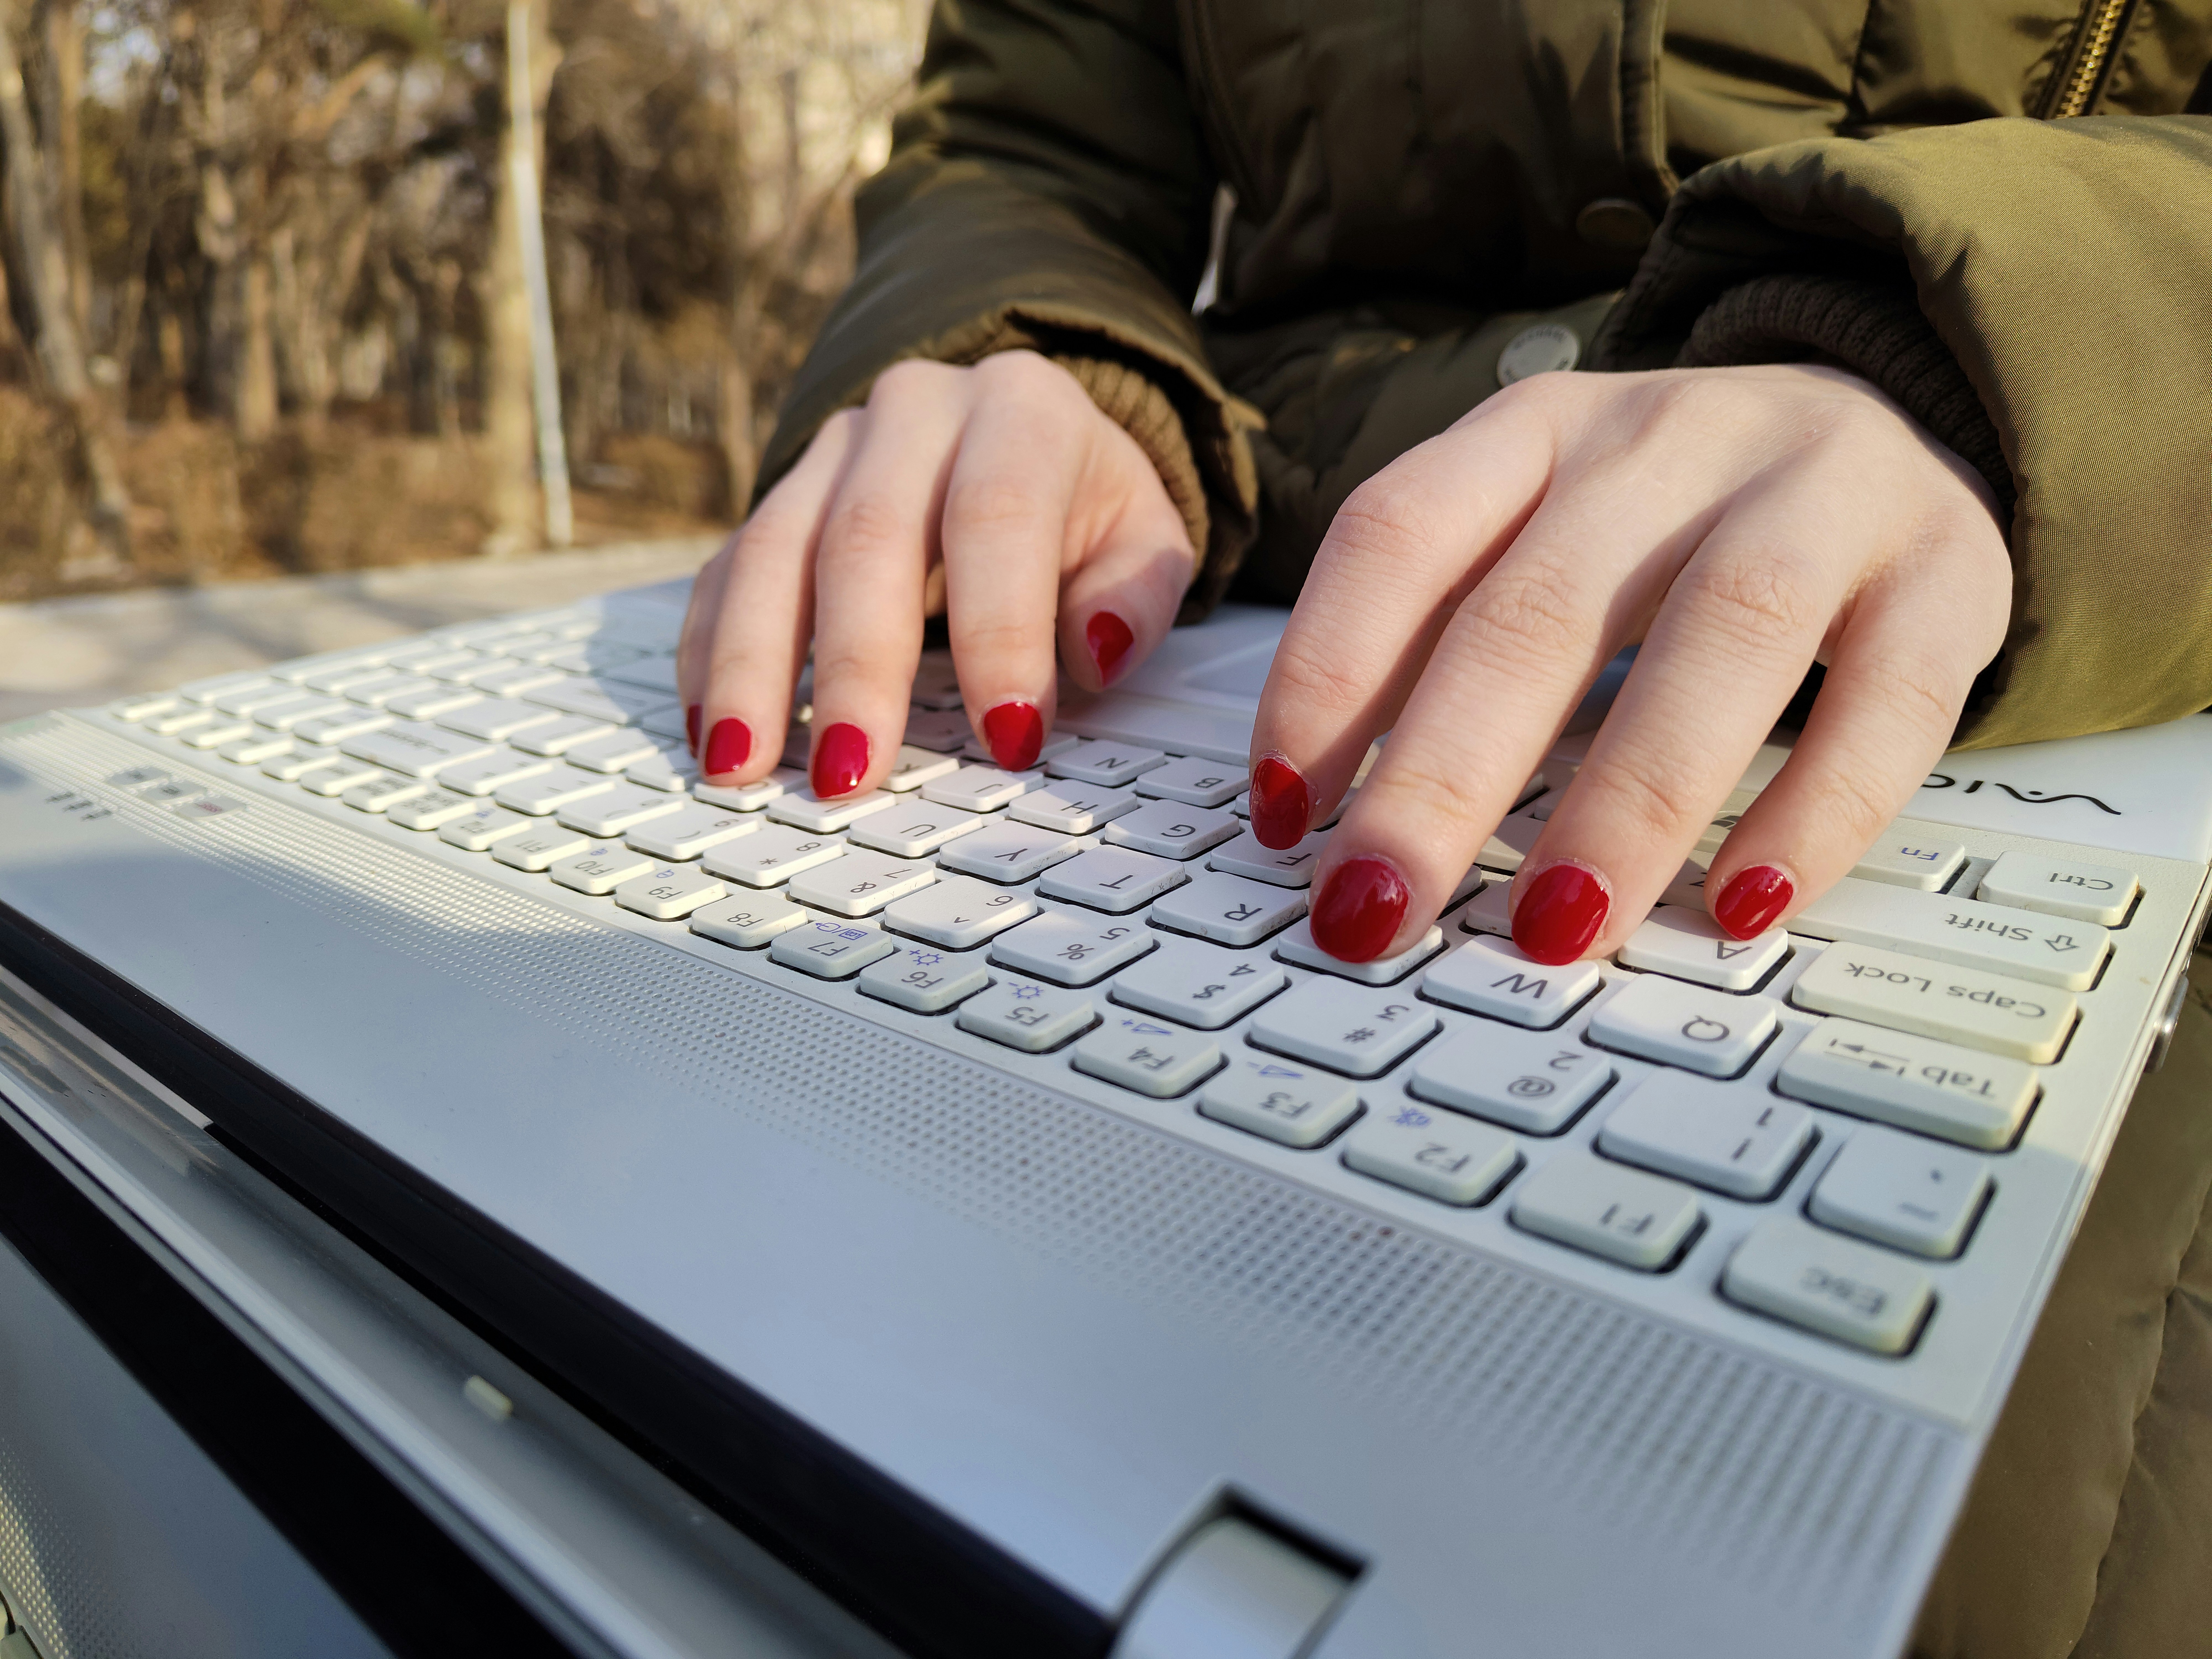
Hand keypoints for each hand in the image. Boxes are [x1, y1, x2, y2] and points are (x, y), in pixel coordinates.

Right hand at [676, 351, 1193, 793]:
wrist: (1020, 435)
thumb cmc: (1081, 507)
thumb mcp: (1143, 539)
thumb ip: (1135, 595)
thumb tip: (1095, 652)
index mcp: (1020, 409)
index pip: (999, 516)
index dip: (1000, 632)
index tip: (1007, 737)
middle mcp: (913, 412)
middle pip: (867, 536)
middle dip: (858, 669)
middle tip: (853, 774)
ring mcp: (830, 451)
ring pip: (772, 551)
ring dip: (753, 669)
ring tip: (744, 765)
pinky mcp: (779, 498)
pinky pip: (725, 571)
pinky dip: (711, 654)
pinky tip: (709, 730)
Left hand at [1247, 363, 2010, 964]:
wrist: (1883, 425)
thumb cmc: (1670, 522)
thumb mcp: (1537, 535)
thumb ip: (1441, 642)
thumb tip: (1331, 821)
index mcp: (1538, 429)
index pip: (1397, 534)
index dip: (1325, 675)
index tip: (1283, 812)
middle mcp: (1670, 439)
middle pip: (1537, 609)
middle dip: (1443, 777)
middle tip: (1379, 909)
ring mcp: (1819, 492)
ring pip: (1717, 639)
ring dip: (1624, 800)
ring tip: (1554, 928)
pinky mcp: (1942, 569)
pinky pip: (1885, 698)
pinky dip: (1815, 809)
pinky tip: (1742, 904)